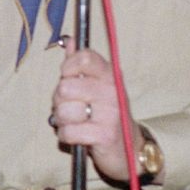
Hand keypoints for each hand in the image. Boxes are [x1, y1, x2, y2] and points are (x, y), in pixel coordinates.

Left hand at [49, 45, 139, 183]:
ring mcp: (110, 113)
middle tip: (72, 107)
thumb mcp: (97, 86)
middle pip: (65, 87)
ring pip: (64, 110)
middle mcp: (112, 91)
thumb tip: (69, 40)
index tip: (68, 77)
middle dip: (60, 100)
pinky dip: (66, 136)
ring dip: (63, 121)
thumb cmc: (106, 114)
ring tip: (75, 122)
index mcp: (109, 75)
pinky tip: (77, 136)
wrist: (129, 149)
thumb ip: (81, 64)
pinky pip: (68, 131)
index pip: (84, 57)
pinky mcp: (104, 135)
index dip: (68, 67)